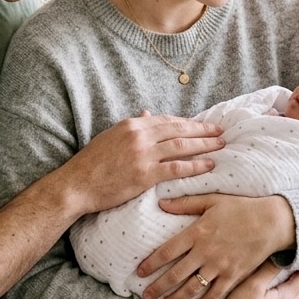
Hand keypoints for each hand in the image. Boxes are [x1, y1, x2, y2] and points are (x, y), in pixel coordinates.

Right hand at [60, 113, 222, 215]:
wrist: (77, 184)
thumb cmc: (92, 164)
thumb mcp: (111, 137)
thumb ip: (132, 127)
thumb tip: (147, 114)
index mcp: (132, 125)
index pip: (167, 120)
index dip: (187, 123)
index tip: (202, 126)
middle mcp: (140, 135)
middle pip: (179, 130)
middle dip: (203, 130)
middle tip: (221, 131)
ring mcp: (144, 154)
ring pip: (182, 146)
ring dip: (205, 145)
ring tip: (221, 145)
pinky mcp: (145, 174)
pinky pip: (177, 168)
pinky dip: (196, 165)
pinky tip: (209, 165)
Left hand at [138, 194, 295, 298]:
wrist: (272, 222)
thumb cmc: (241, 208)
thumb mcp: (212, 200)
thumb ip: (185, 203)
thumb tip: (161, 202)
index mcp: (197, 232)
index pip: (166, 251)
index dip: (151, 263)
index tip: (139, 273)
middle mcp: (205, 252)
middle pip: (175, 274)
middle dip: (158, 288)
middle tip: (145, 297)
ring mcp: (219, 266)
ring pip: (192, 288)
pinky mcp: (233, 276)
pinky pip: (215, 295)